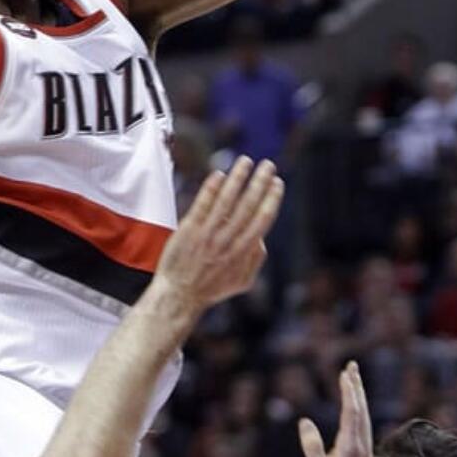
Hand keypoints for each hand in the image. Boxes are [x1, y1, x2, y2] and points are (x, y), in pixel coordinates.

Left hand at [155, 158, 283, 313]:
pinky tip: (219, 174)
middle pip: (248, 205)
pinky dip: (211, 188)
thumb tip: (262, 238)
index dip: (271, 199)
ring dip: (238, 178)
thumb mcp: (243, 281)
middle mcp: (228, 241)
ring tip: (246, 161)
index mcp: (243, 252)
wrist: (179, 295)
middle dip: (260, 183)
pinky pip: (202, 204)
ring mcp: (208, 234)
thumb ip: (256, 259)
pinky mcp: (189, 229)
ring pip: (227, 201)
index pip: (263, 219)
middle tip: (268, 165)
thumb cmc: (212, 288)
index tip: (277, 182)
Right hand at [300, 362, 372, 456]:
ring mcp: (364, 449)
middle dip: (356, 387)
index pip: (351, 412)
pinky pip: (363, 425)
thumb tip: (305, 422)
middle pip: (361, 409)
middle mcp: (362, 445)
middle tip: (351, 366)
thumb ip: (312, 447)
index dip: (349, 392)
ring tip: (353, 380)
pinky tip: (355, 408)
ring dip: (358, 396)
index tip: (345, 373)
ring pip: (363, 416)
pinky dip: (358, 410)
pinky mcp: (363, 455)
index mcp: (351, 446)